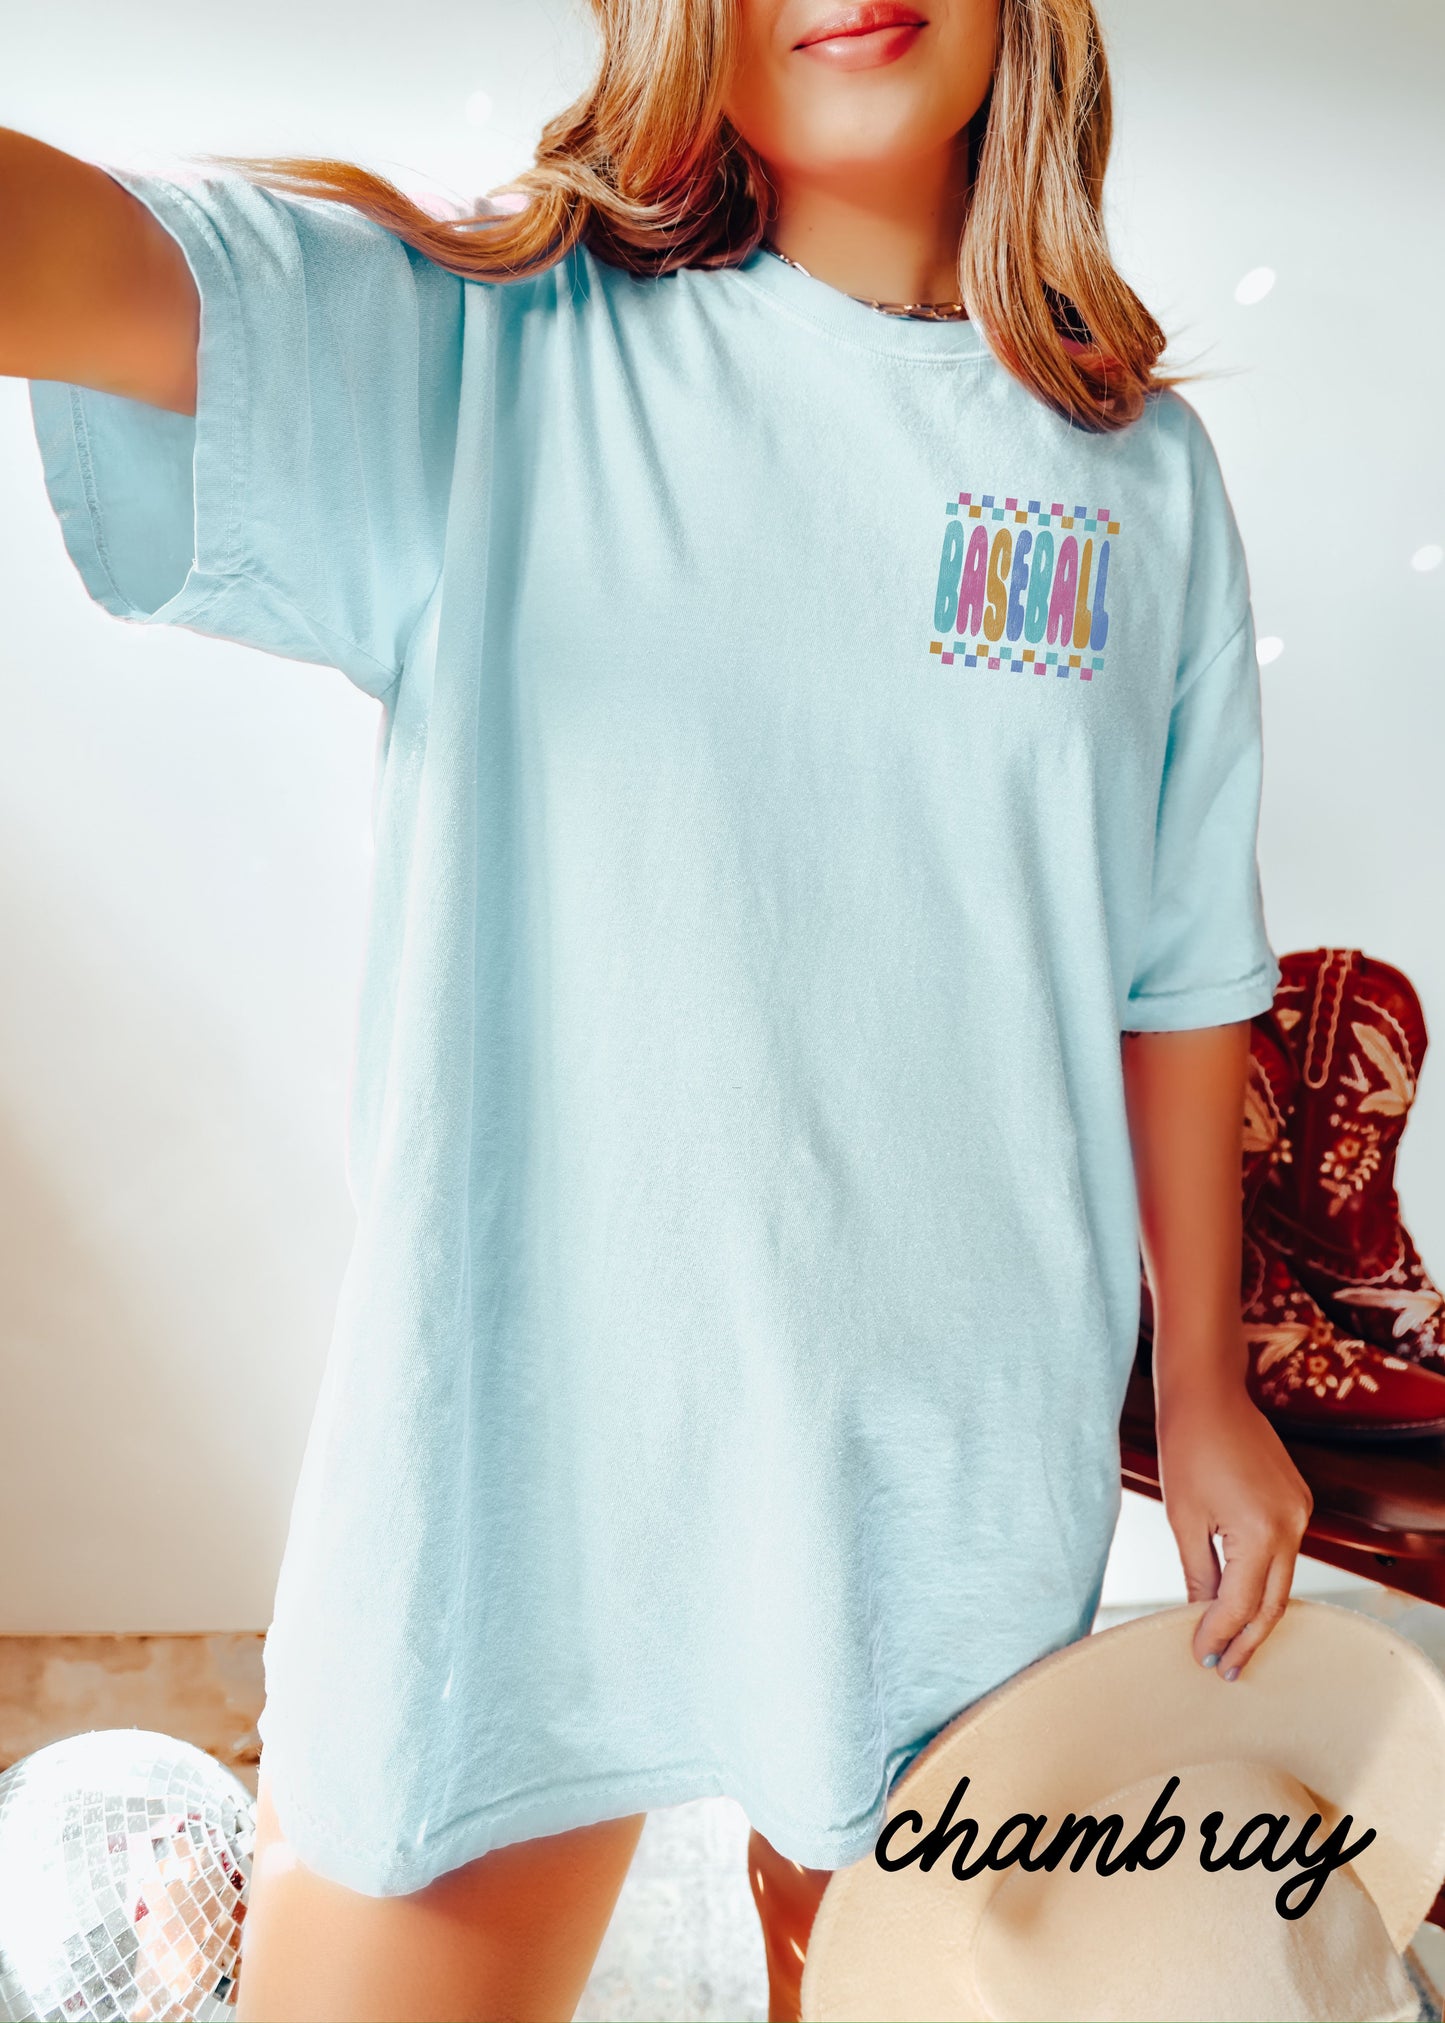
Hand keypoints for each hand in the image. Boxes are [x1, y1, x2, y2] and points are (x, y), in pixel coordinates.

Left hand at [1155, 1364, 1313, 1680]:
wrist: (1208, 1392)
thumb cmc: (1187, 1446)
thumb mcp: (1184, 1518)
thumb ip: (1199, 1574)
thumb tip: (1201, 1618)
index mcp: (1260, 1532)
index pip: (1240, 1605)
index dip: (1219, 1636)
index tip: (1202, 1659)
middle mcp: (1291, 1526)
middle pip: (1273, 1604)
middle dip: (1247, 1640)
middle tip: (1226, 1671)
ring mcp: (1300, 1512)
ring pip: (1282, 1581)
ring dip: (1257, 1613)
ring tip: (1232, 1644)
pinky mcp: (1298, 1501)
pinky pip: (1285, 1553)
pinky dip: (1264, 1580)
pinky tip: (1244, 1597)